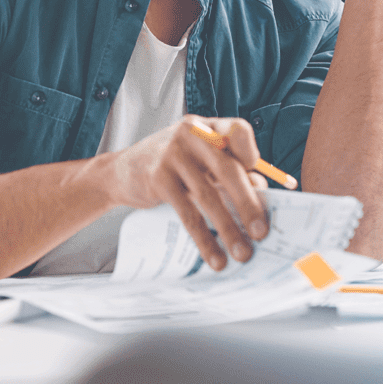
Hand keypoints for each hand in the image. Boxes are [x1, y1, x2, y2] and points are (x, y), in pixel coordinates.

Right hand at [109, 115, 267, 270]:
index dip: (252, 154)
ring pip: (208, 196)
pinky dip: (204, 238)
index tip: (260, 181)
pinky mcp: (158, 180)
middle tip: (261, 232)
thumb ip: (229, 170)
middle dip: (249, 204)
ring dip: (229, 228)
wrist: (121, 171)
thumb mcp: (200, 159)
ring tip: (242, 253)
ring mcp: (172, 156)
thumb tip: (262, 192)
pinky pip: (187, 213)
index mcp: (208, 127)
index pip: (239, 130)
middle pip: (228, 169)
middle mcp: (192, 136)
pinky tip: (214, 256)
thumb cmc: (172, 165)